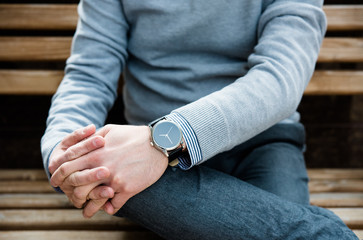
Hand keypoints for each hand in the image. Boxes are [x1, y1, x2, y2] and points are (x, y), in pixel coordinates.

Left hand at [50, 124, 168, 215]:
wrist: (158, 142)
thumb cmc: (134, 135)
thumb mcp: (110, 130)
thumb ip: (92, 137)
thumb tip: (81, 143)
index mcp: (94, 152)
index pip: (67, 167)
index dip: (58, 175)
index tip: (57, 181)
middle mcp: (101, 167)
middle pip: (76, 185)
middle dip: (71, 194)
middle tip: (72, 198)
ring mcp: (114, 179)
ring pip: (93, 199)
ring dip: (88, 207)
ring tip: (88, 211)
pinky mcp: (127, 188)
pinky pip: (113, 205)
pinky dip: (109, 208)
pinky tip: (108, 208)